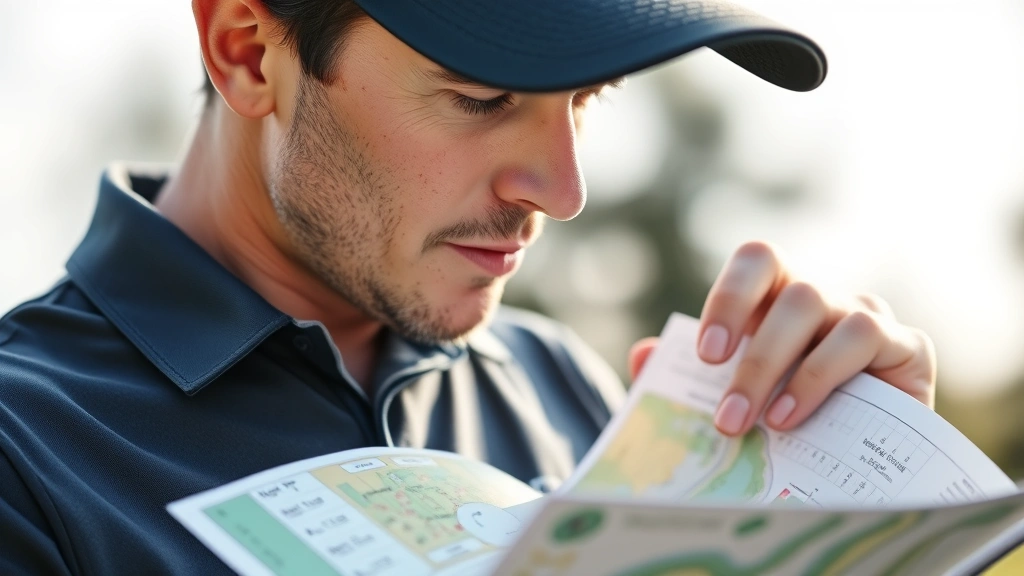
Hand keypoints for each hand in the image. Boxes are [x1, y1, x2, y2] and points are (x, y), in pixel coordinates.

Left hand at [629, 241, 935, 436]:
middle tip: (727, 415)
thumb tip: (643, 355)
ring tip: (762, 424)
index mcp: (777, 298)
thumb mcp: (733, 401)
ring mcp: (865, 313)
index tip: (706, 356)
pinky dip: (821, 377)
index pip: (757, 261)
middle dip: (751, 358)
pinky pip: (861, 337)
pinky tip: (796, 417)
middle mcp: (822, 297)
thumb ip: (685, 378)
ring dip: (781, 369)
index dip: (729, 297)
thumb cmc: (787, 424)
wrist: (862, 469)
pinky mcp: (906, 345)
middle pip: (787, 291)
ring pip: (817, 307)